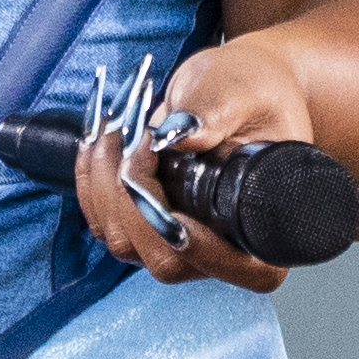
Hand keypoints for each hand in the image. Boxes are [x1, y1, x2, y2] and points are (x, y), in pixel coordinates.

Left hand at [75, 34, 312, 294]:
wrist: (234, 89)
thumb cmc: (254, 92)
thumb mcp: (241, 90)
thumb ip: (216, 110)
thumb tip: (181, 135)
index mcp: (265, 226)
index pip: (241, 268)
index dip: (202, 249)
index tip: (175, 211)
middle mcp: (221, 246)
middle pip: (165, 259)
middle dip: (135, 202)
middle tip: (138, 139)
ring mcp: (177, 240)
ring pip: (124, 240)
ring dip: (107, 183)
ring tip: (121, 126)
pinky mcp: (143, 225)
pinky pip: (103, 221)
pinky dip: (93, 179)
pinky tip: (103, 140)